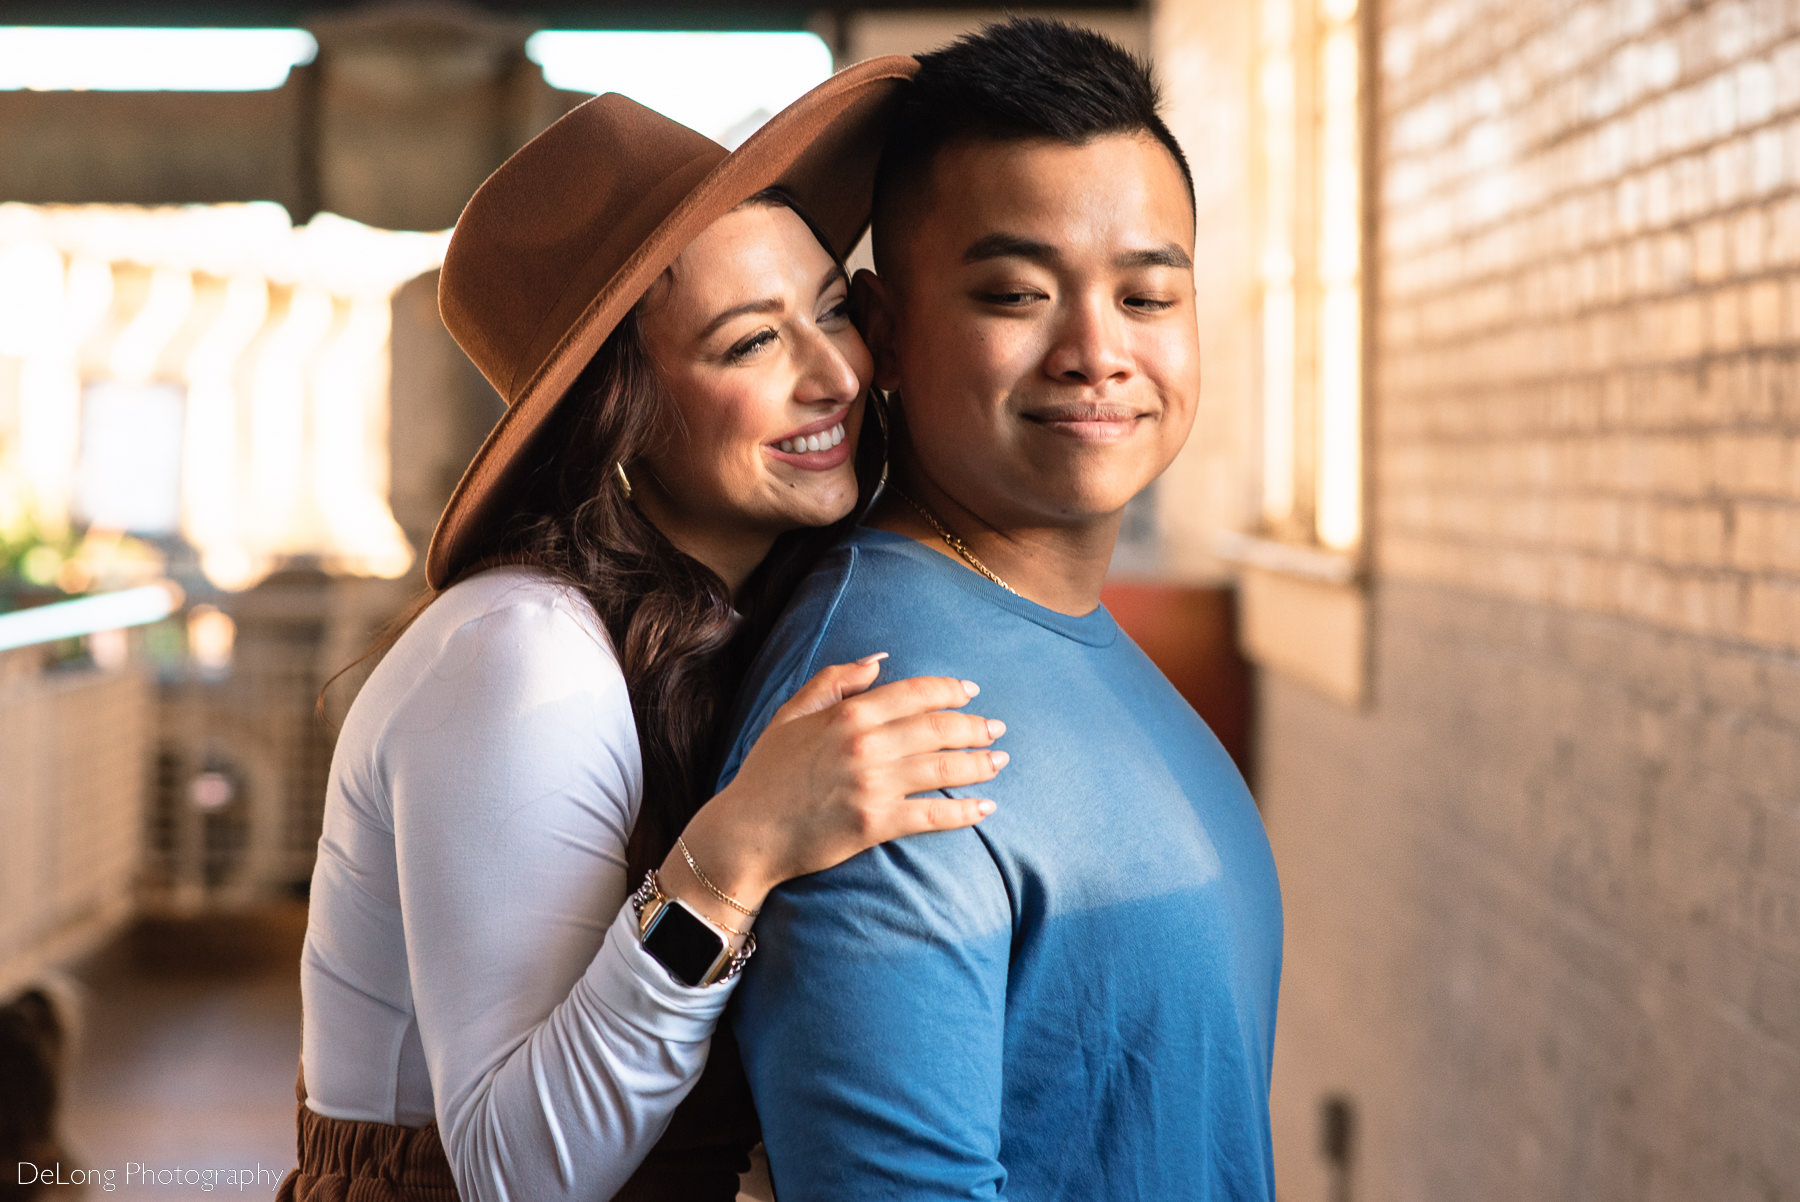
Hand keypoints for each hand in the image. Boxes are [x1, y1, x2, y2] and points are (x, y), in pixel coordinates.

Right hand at [666, 655, 1006, 925]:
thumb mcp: (792, 714)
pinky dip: (964, 811)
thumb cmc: (767, 773)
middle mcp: (864, 745)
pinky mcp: (874, 824)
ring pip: (942, 768)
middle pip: (938, 729)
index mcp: (847, 714)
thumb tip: (879, 660)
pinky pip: (932, 815)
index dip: (949, 690)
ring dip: (979, 764)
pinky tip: (985, 808)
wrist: (746, 834)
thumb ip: (834, 680)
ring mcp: (871, 785)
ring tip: (999, 762)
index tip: (971, 691)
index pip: (915, 693)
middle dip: (975, 727)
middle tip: (997, 729)